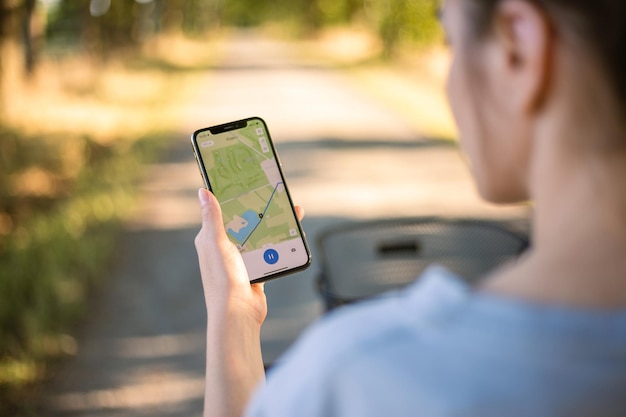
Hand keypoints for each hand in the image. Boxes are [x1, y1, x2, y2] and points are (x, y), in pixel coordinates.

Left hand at [195, 188, 304, 322]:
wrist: (238, 314)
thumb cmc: (223, 280)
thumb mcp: (216, 243)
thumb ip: (212, 218)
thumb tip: (203, 192)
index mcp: (210, 239)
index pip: (221, 211)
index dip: (232, 197)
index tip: (246, 182)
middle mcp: (224, 248)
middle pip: (244, 222)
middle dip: (259, 209)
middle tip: (274, 194)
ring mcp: (240, 260)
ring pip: (259, 235)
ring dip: (273, 224)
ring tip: (289, 211)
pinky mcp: (255, 270)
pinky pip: (268, 251)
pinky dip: (278, 243)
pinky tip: (290, 234)